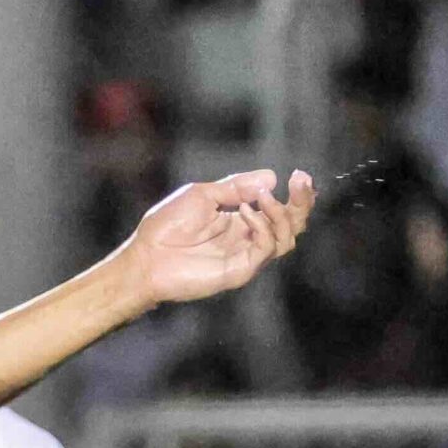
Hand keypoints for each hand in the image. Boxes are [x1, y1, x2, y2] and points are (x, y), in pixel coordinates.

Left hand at [115, 169, 316, 309]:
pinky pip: (266, 248)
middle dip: (301, 203)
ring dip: (280, 213)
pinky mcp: (240, 271)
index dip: (296, 196)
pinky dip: (262, 226)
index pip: (280, 212)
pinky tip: (244, 212)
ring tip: (261, 198)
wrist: (145, 256)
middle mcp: (247, 241)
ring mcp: (246, 258)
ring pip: (286, 238)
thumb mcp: (204, 195)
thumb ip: (237, 187)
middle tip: (300, 181)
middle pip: (292, 226)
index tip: (299, 176)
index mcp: (241, 223)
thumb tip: (271, 177)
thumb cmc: (166, 226)